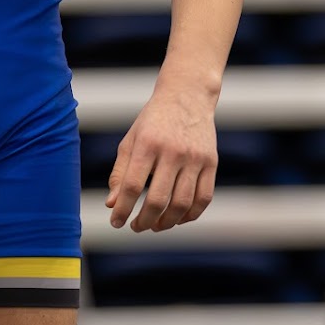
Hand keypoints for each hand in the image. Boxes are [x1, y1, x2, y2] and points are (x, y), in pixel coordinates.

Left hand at [106, 87, 216, 231]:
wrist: (186, 96)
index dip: (123, 209)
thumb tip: (112, 205)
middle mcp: (172, 151)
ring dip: (166, 223)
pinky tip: (177, 219)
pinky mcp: (211, 162)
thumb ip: (120, 173)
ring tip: (154, 226)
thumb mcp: (131, 141)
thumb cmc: (152, 122)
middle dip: (144, 221)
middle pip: (158, 199)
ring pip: (182, 204)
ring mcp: (195, 158)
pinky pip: (203, 198)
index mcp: (147, 143)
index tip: (116, 222)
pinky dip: (190, 215)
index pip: (132, 185)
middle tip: (136, 227)